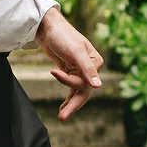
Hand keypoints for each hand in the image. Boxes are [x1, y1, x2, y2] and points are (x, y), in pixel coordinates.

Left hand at [36, 7, 103, 121]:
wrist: (48, 28)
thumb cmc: (63, 36)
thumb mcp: (75, 52)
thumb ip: (87, 69)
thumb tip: (98, 86)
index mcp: (95, 62)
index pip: (86, 81)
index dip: (70, 81)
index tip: (54, 72)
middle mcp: (90, 68)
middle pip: (84, 90)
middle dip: (73, 104)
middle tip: (62, 118)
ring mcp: (81, 71)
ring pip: (78, 92)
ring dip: (70, 104)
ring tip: (61, 116)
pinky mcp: (71, 72)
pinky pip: (72, 88)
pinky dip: (68, 98)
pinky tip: (62, 107)